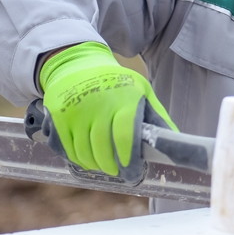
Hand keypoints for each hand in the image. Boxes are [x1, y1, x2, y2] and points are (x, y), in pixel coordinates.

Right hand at [39, 41, 175, 175]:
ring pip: (84, 153)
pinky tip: (87, 157)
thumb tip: (174, 140)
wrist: (77, 64)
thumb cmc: (115, 81)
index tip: (131, 170)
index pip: (125, 134)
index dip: (128, 157)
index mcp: (123, 99)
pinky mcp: (59, 118)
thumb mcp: (141, 90)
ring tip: (103, 164)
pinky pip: (68, 150)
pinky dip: (78, 159)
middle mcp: (98, 105)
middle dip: (112, 166)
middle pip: (103, 149)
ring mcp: (75, 112)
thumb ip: (157, 116)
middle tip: (118, 170)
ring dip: (95, 165)